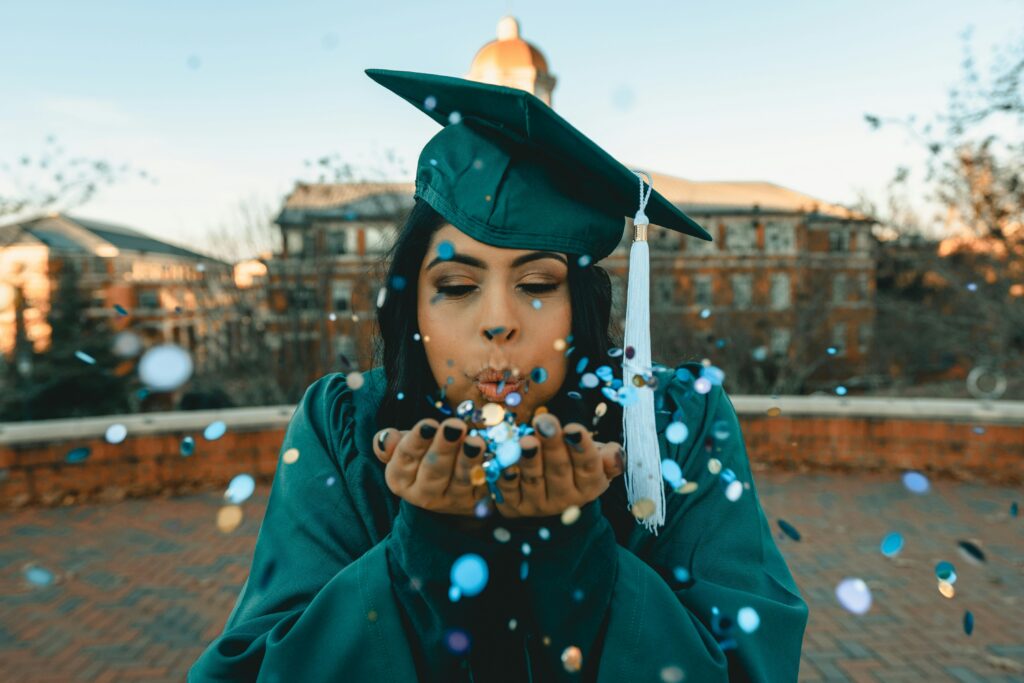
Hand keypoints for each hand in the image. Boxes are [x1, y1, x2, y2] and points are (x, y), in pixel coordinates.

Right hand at [373, 418, 487, 515]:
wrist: (448, 483)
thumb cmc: (422, 454)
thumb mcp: (405, 446)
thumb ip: (391, 443)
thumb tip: (387, 438)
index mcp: (400, 479)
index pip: (405, 459)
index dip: (416, 442)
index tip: (428, 424)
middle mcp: (423, 495)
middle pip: (433, 472)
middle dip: (444, 449)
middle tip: (454, 426)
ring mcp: (452, 501)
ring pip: (460, 481)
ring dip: (468, 461)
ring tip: (476, 442)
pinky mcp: (477, 502)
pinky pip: (485, 487)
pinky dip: (490, 472)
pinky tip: (495, 456)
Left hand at [495, 413, 623, 517]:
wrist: (549, 496)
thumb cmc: (576, 466)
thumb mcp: (597, 461)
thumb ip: (609, 457)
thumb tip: (613, 455)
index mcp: (590, 485)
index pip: (588, 466)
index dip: (581, 448)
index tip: (573, 429)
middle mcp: (566, 499)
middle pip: (559, 470)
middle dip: (552, 445)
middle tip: (545, 423)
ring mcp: (538, 504)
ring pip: (534, 479)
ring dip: (529, 460)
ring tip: (526, 441)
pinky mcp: (514, 506)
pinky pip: (508, 490)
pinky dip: (506, 476)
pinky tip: (503, 462)